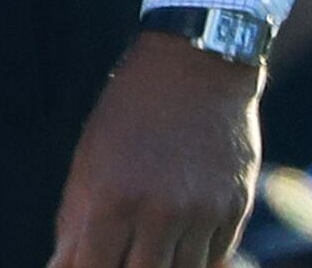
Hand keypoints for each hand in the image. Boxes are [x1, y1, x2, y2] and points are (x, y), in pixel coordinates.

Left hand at [49, 34, 261, 267]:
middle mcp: (161, 212)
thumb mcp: (90, 159)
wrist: (198, 63)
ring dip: (164, 266)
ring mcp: (203, 212)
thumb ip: (76, 222)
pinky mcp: (235, 207)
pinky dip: (197, 256)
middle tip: (124, 257)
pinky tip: (182, 237)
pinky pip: (215, 257)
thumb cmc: (131, 111)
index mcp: (113, 199)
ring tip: (150, 246)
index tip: (91, 266)